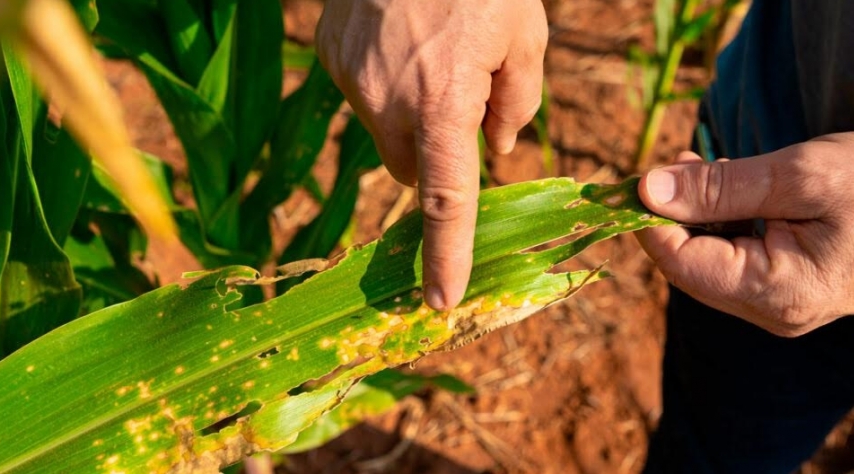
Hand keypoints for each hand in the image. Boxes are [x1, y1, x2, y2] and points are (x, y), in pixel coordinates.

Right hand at [316, 0, 547, 309]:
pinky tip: (401, 42)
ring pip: (384, 133)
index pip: (446, 200)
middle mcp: (385, 101)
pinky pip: (360, 95)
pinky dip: (384, 87)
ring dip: (410, 119)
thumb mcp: (525, 36)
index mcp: (441, 103)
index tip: (439, 299)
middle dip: (437, 160)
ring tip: (432, 59)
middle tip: (463, 109)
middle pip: (411, 171)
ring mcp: (348, 79)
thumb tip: (496, 146)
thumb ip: (518, 102)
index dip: (446, 254)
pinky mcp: (329, 56)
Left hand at [636, 132, 853, 336]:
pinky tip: (727, 190)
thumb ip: (720, 188)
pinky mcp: (786, 291)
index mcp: (777, 293)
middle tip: (674, 164)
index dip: (649, 222)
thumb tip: (648, 191)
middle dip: (671, 216)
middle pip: (689, 268)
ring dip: (694, 216)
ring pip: (707, 263)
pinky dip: (720, 224)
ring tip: (700, 168)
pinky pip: (732, 261)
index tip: (636, 178)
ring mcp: (780, 306)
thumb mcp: (800, 175)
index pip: (681, 265)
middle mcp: (773, 313)